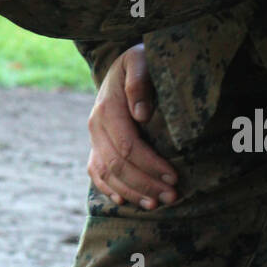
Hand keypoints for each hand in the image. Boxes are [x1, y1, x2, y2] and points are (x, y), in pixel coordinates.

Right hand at [87, 43, 178, 208]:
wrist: (123, 65)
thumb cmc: (140, 62)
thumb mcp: (140, 61)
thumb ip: (139, 82)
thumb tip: (141, 113)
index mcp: (107, 109)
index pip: (128, 146)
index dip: (150, 164)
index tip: (173, 176)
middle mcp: (95, 127)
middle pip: (118, 165)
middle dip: (145, 184)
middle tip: (171, 196)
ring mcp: (93, 139)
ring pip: (107, 174)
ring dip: (131, 192)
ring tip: (155, 205)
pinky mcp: (95, 146)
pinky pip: (96, 173)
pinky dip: (109, 189)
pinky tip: (125, 201)